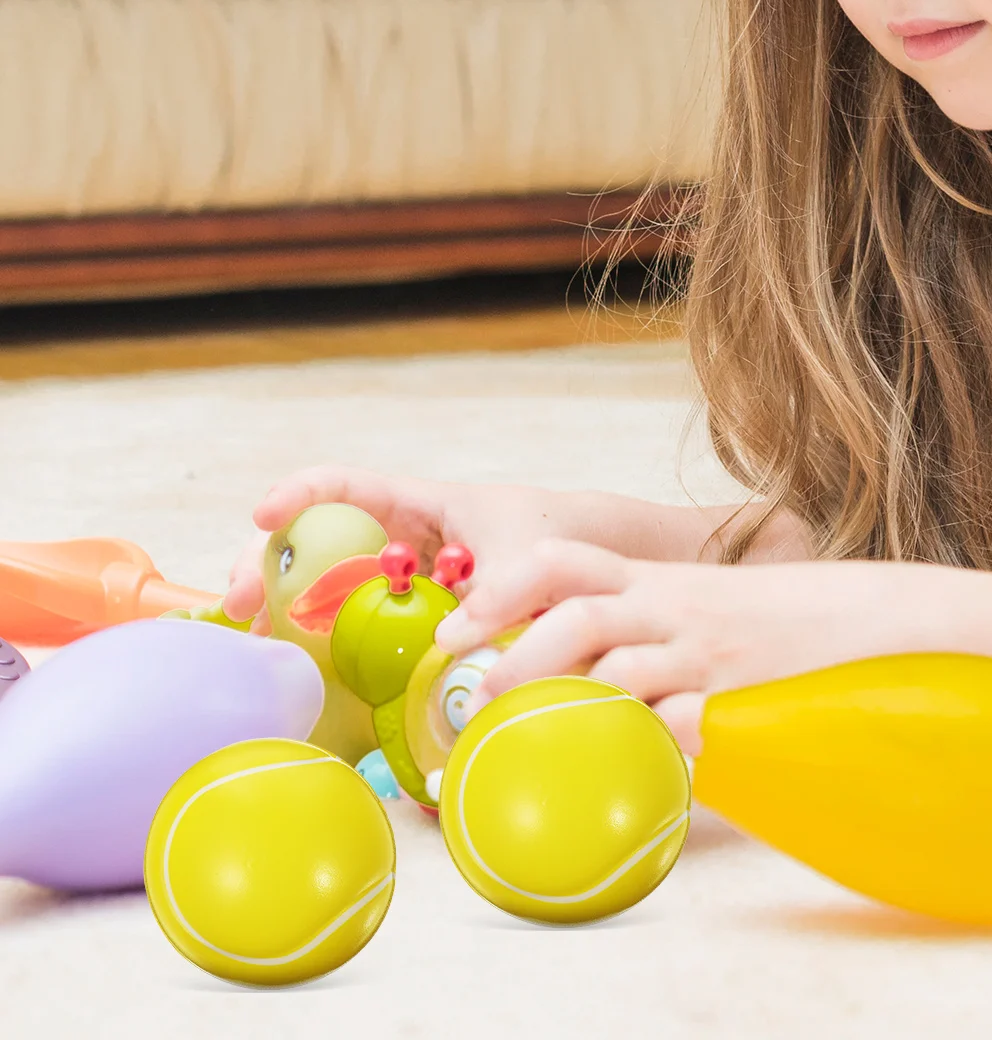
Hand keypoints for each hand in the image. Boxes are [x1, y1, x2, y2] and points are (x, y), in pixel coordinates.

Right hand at [221, 466, 638, 628]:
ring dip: (281, 608)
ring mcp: (394, 578)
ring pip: (322, 583)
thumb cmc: (554, 540)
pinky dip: (319, 642)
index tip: (266, 515)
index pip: (345, 485)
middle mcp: (397, 538)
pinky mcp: (402, 618)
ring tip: (253, 640)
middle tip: (240, 603)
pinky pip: (351, 624)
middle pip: (314, 539)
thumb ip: (496, 595)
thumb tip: (455, 641)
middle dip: (267, 563)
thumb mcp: (527, 560)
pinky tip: (294, 669)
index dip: (301, 492)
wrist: (588, 565)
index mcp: (419, 504)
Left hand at [433, 541, 902, 752]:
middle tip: (480, 692)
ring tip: (534, 735)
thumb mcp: (694, 603)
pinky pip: (681, 724)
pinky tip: (625, 768)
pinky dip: (648, 745)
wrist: (865, 618)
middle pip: (580, 610)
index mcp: (654, 579)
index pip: (566, 560)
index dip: (503, 587)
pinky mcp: (738, 697)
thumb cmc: (768, 620)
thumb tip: (555, 674)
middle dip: (521, 649)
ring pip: (622, 667)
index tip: (457, 625)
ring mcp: (704, 652)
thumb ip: (634, 627)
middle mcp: (671, 607)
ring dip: (571, 699)